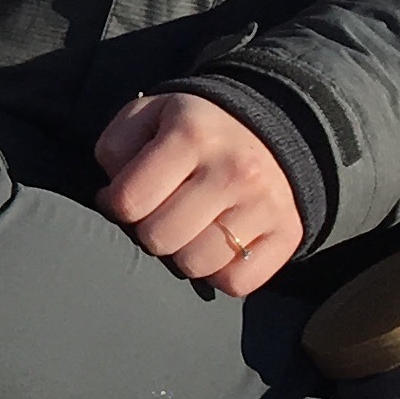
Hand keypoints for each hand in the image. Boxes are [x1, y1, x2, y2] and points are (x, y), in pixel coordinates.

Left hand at [95, 91, 303, 296]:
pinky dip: (220, 274)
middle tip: (162, 214)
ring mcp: (264, 204)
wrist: (277, 130)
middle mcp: (233, 170)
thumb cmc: (199, 130)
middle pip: (159, 239)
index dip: (116, 205)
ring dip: (183, 254)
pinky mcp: (288, 233)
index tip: (126, 198)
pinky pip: (237, 283)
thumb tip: (111, 199)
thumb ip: (117, 147)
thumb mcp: (151, 115)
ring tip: (190, 230)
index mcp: (191, 135)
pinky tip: (218, 247)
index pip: (128, 201)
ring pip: (196, 266)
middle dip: (149, 231)